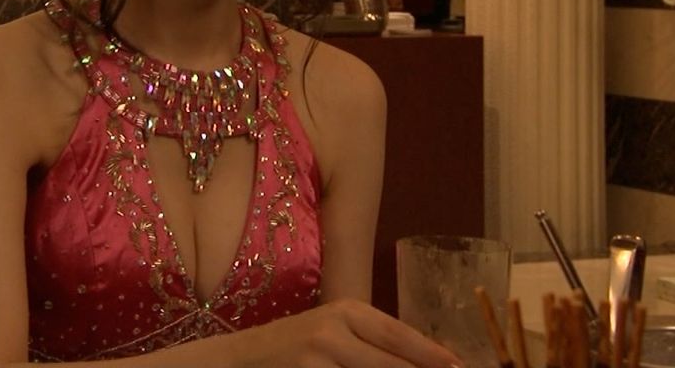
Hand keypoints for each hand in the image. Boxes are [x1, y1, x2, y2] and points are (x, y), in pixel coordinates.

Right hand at [237, 299, 462, 367]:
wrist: (239, 360)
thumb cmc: (294, 347)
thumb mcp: (334, 332)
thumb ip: (373, 342)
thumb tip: (427, 358)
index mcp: (348, 311)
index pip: (402, 336)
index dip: (435, 356)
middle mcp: (335, 331)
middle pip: (394, 364)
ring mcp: (319, 359)